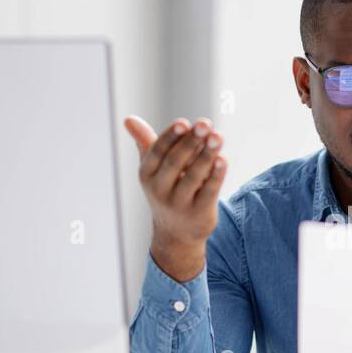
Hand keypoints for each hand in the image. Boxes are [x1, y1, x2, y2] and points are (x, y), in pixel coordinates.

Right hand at [124, 115, 226, 281]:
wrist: (175, 233)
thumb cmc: (166, 190)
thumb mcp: (153, 168)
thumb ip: (146, 142)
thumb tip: (128, 119)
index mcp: (147, 174)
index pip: (157, 152)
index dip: (171, 137)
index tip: (184, 122)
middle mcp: (159, 190)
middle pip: (175, 162)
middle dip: (190, 142)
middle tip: (205, 124)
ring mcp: (179, 204)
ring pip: (193, 177)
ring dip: (206, 155)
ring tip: (218, 137)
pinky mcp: (198, 213)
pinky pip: (208, 192)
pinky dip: (216, 176)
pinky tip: (223, 160)